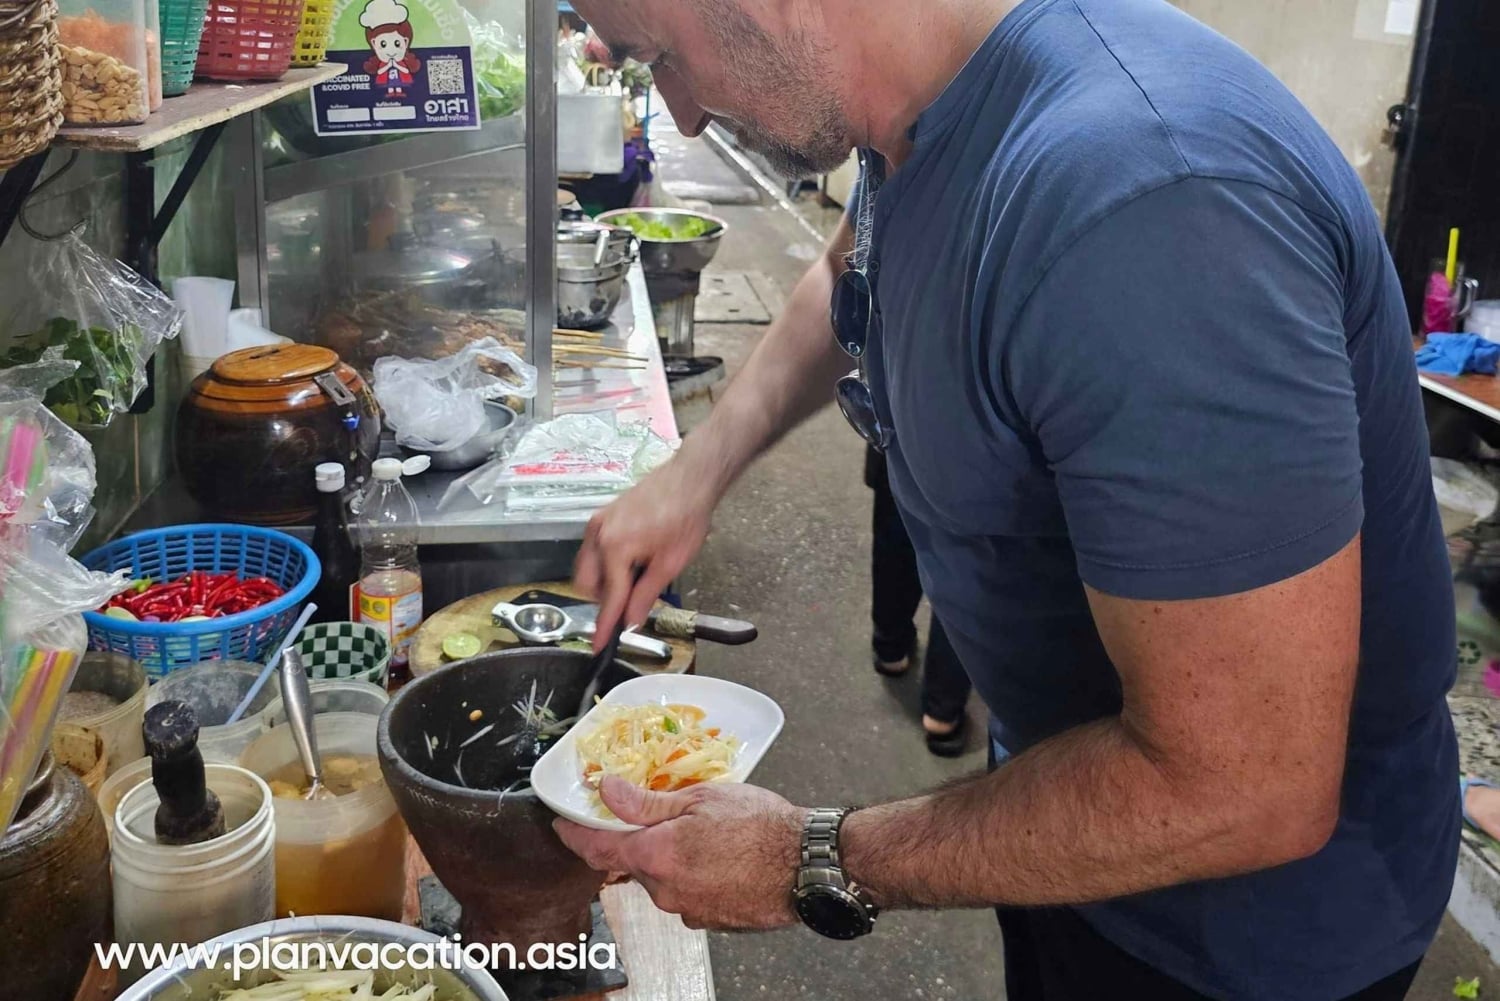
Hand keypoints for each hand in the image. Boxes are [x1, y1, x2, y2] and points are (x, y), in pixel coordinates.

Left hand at [554, 776, 805, 930]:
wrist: (807, 865)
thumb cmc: (761, 826)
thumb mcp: (701, 798)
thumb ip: (647, 801)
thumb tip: (607, 791)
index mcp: (656, 855)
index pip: (597, 848)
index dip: (574, 833)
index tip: (563, 822)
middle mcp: (665, 890)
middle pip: (633, 863)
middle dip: (641, 840)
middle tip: (666, 813)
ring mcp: (687, 910)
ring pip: (662, 879)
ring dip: (671, 857)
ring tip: (706, 834)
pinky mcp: (709, 921)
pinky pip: (687, 893)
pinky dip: (693, 874)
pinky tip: (720, 856)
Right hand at [574, 457, 717, 648]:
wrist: (689, 479)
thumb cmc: (686, 518)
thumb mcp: (671, 564)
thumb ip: (646, 595)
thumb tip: (630, 622)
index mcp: (614, 548)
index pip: (608, 598)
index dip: (605, 626)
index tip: (598, 646)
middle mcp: (597, 535)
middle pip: (587, 584)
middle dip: (605, 599)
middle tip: (632, 601)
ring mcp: (597, 523)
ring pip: (587, 567)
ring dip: (604, 582)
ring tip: (636, 577)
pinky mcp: (602, 516)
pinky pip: (593, 550)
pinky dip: (606, 563)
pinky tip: (632, 560)